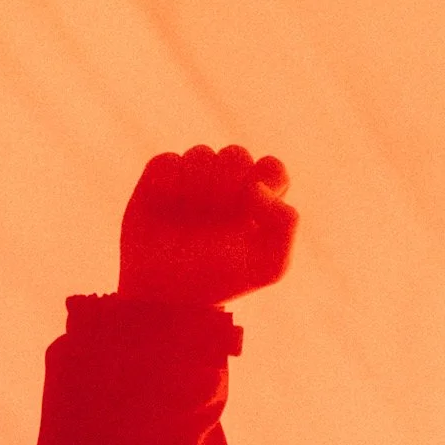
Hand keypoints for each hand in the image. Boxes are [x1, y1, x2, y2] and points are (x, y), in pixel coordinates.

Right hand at [118, 144, 296, 303]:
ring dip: (198, 185)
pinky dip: (169, 182)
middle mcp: (226, 190)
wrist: (163, 291)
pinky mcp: (159, 180)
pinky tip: (165, 208)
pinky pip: (169, 160)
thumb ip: (285, 227)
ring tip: (190, 216)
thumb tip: (259, 188)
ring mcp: (192, 183)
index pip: (272, 168)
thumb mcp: (267, 267)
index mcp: (256, 206)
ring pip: (202, 153)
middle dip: (228, 181)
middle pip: (237, 154)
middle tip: (217, 212)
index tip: (251, 203)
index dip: (265, 177)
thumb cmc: (219, 281)